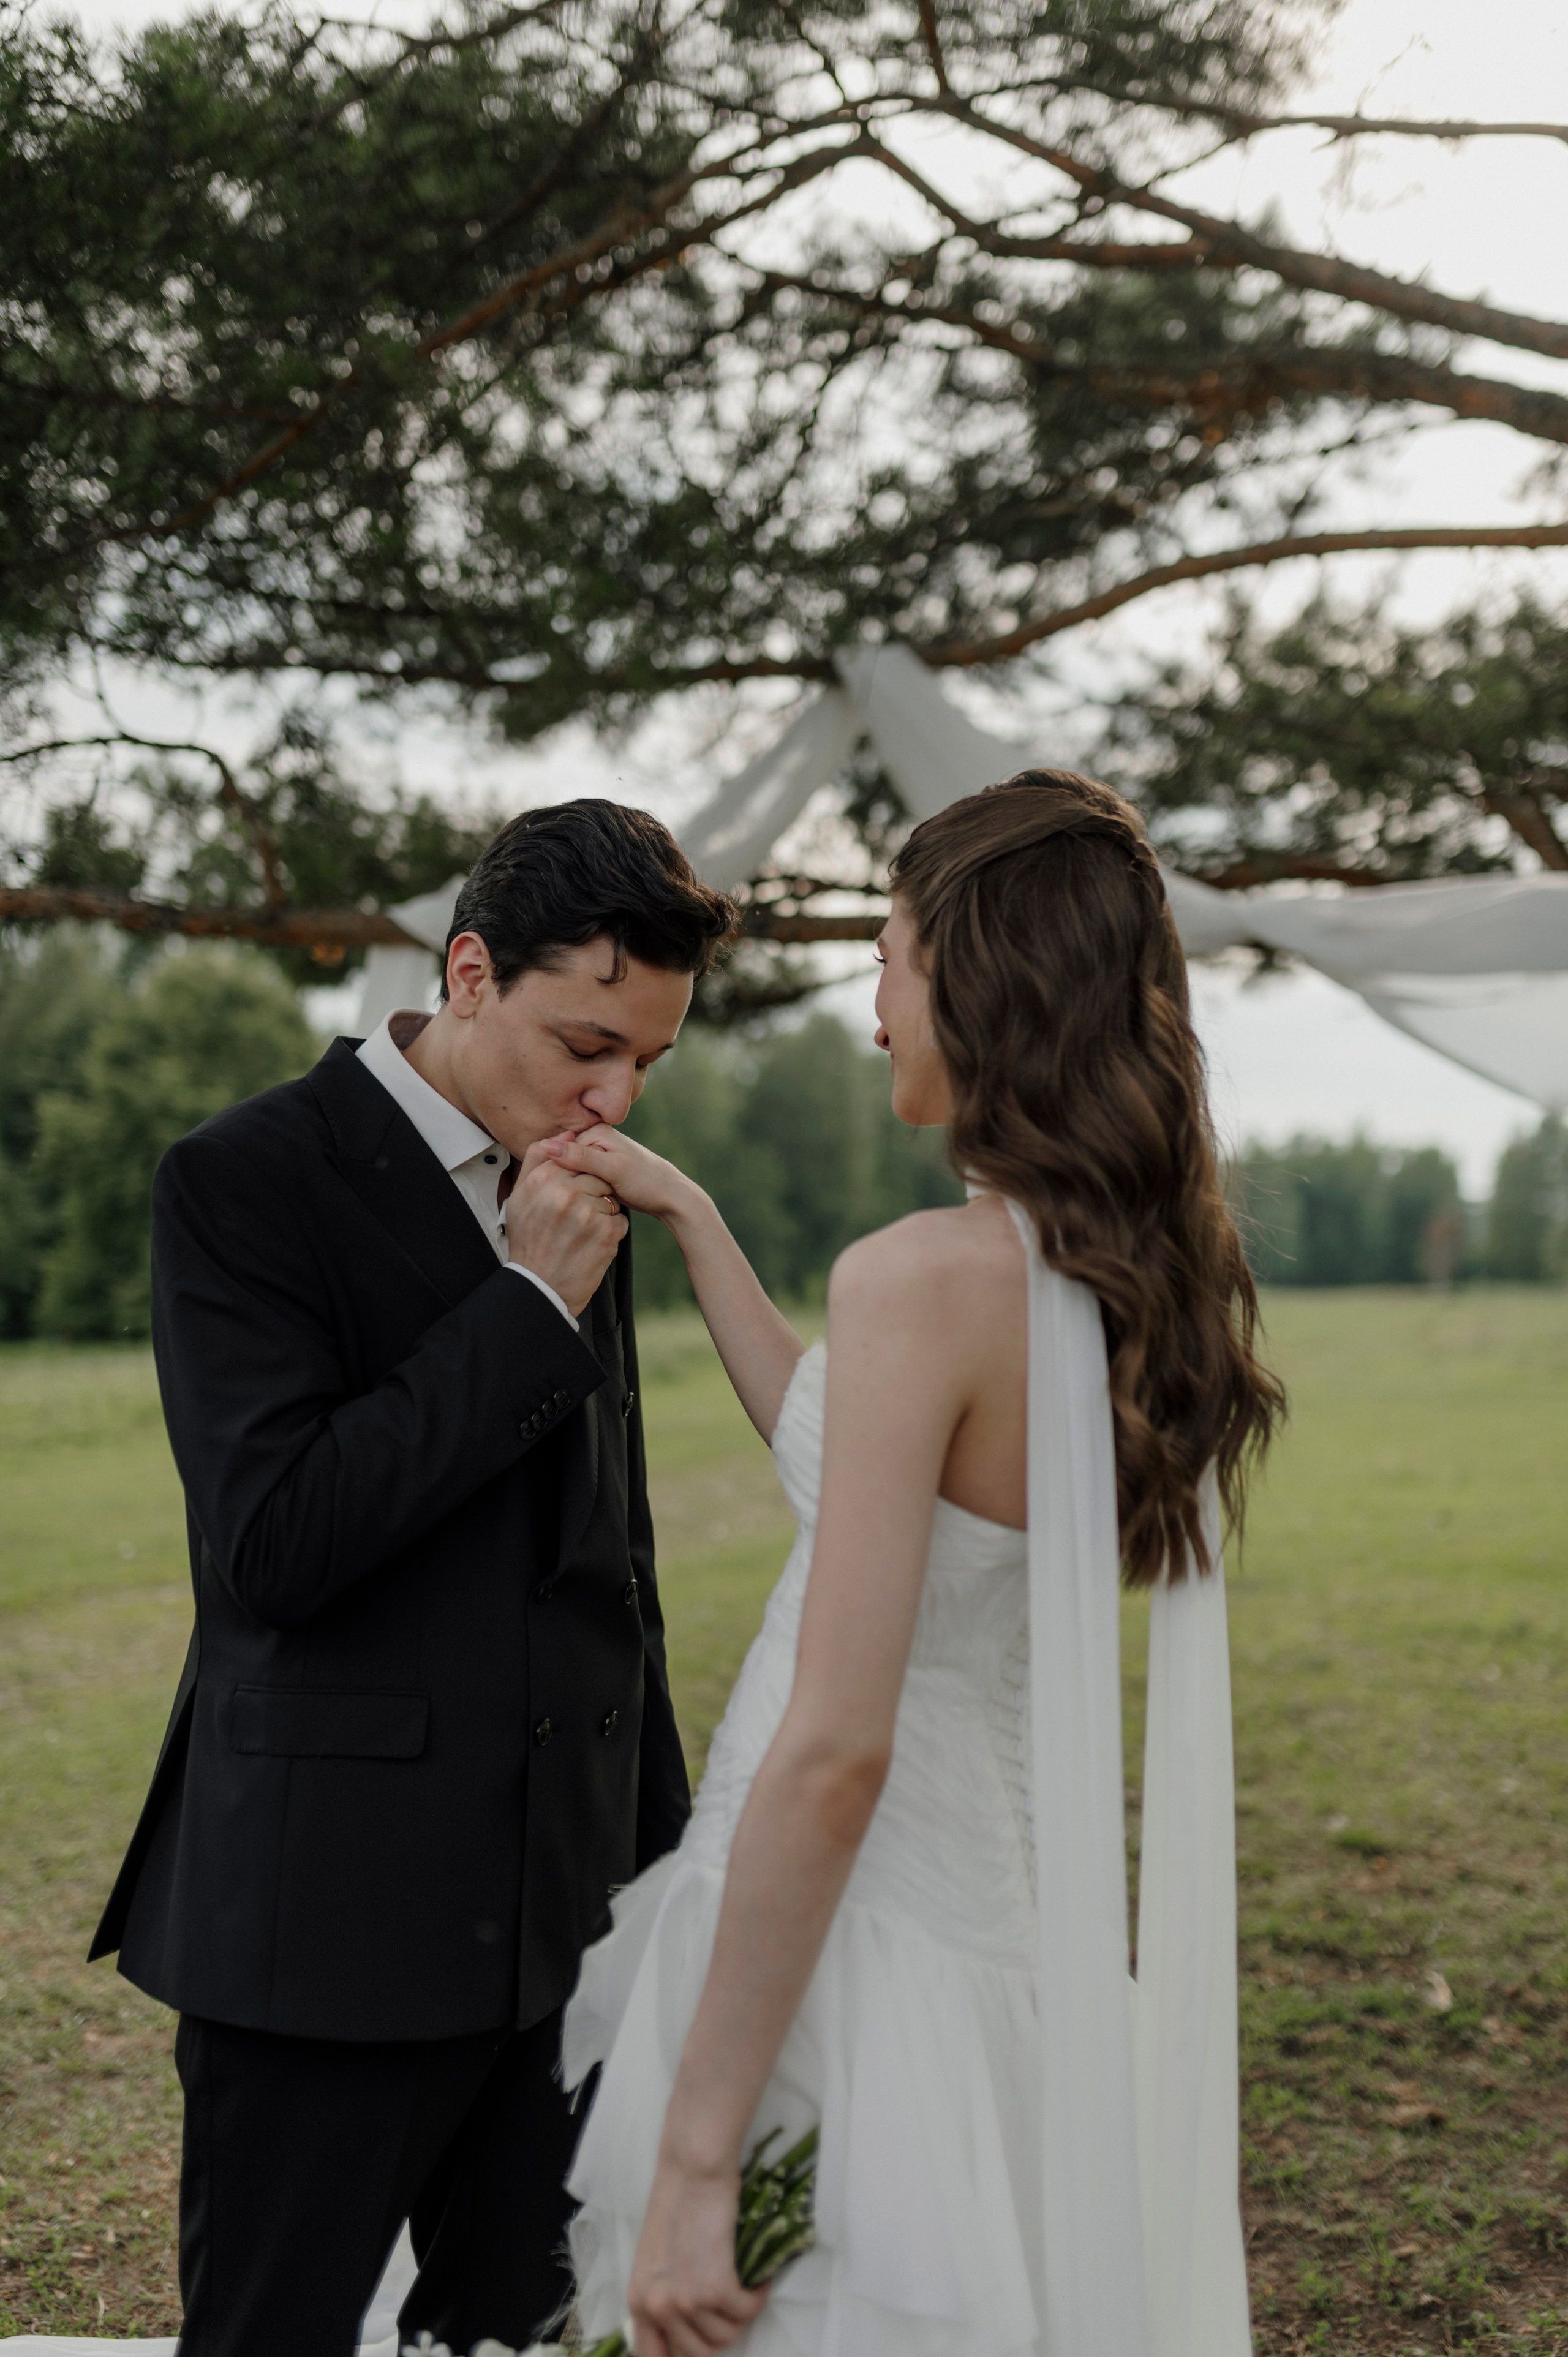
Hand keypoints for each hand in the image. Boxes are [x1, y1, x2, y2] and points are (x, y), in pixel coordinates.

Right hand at [504, 1137, 626, 1316]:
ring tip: (581, 1233)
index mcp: (543, 1180)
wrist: (540, 1287)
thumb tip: (564, 1135)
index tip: (574, 1192)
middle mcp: (565, 1193)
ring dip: (601, 1214)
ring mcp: (588, 1214)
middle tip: (578, 1217)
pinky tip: (590, 1244)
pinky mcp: (606, 1234)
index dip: (579, 1176)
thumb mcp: (520, 1197)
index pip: (576, 1159)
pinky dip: (610, 1232)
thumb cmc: (530, 1241)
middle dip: (592, 1194)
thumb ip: (538, 1160)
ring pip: (610, 1199)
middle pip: (596, 1177)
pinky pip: (619, 1220)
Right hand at [544, 1125, 696, 1225]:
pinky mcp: (601, 1172)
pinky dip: (580, 1193)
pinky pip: (581, 1182)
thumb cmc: (647, 1182)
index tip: (557, 1194)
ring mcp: (598, 1157)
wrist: (671, 1196)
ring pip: (572, 1174)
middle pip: (565, 1162)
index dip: (555, 1172)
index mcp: (596, 1131)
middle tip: (569, 1204)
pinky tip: (581, 1207)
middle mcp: (595, 1140)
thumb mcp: (614, 1170)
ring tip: (576, 1207)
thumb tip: (547, 1145)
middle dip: (565, 1181)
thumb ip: (582, 1158)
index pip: (560, 1149)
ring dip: (571, 1189)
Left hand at [627, 2151, 765, 2356]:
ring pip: (727, 2337)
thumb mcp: (656, 2259)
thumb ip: (662, 2296)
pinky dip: (758, 2296)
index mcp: (638, 2301)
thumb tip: (685, 2328)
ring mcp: (685, 2300)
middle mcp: (657, 2307)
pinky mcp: (715, 2288)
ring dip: (741, 2314)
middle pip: (698, 2354)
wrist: (694, 2168)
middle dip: (721, 2333)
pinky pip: (747, 2311)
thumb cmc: (678, 2202)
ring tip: (743, 2285)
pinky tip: (757, 2277)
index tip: (702, 2346)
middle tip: (731, 2306)